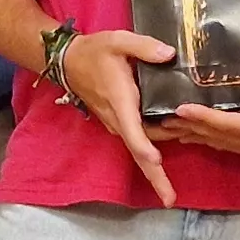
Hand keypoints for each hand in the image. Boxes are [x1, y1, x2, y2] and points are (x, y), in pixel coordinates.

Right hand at [56, 30, 178, 205]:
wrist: (69, 62)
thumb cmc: (95, 51)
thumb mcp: (118, 40)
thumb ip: (144, 46)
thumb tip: (169, 54)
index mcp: (121, 101)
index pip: (132, 130)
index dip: (144, 148)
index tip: (156, 163)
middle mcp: (118, 120)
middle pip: (137, 153)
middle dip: (153, 176)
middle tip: (170, 199)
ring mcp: (117, 125)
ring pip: (138, 150)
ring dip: (154, 169)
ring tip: (170, 191)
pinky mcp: (119, 124)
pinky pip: (138, 142)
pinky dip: (150, 155)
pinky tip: (167, 162)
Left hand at [157, 74, 239, 163]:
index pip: (230, 125)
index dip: (204, 117)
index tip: (179, 108)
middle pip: (220, 138)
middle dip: (190, 129)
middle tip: (161, 122)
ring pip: (224, 145)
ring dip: (198, 137)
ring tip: (172, 129)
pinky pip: (234, 146)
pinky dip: (215, 140)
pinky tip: (203, 135)